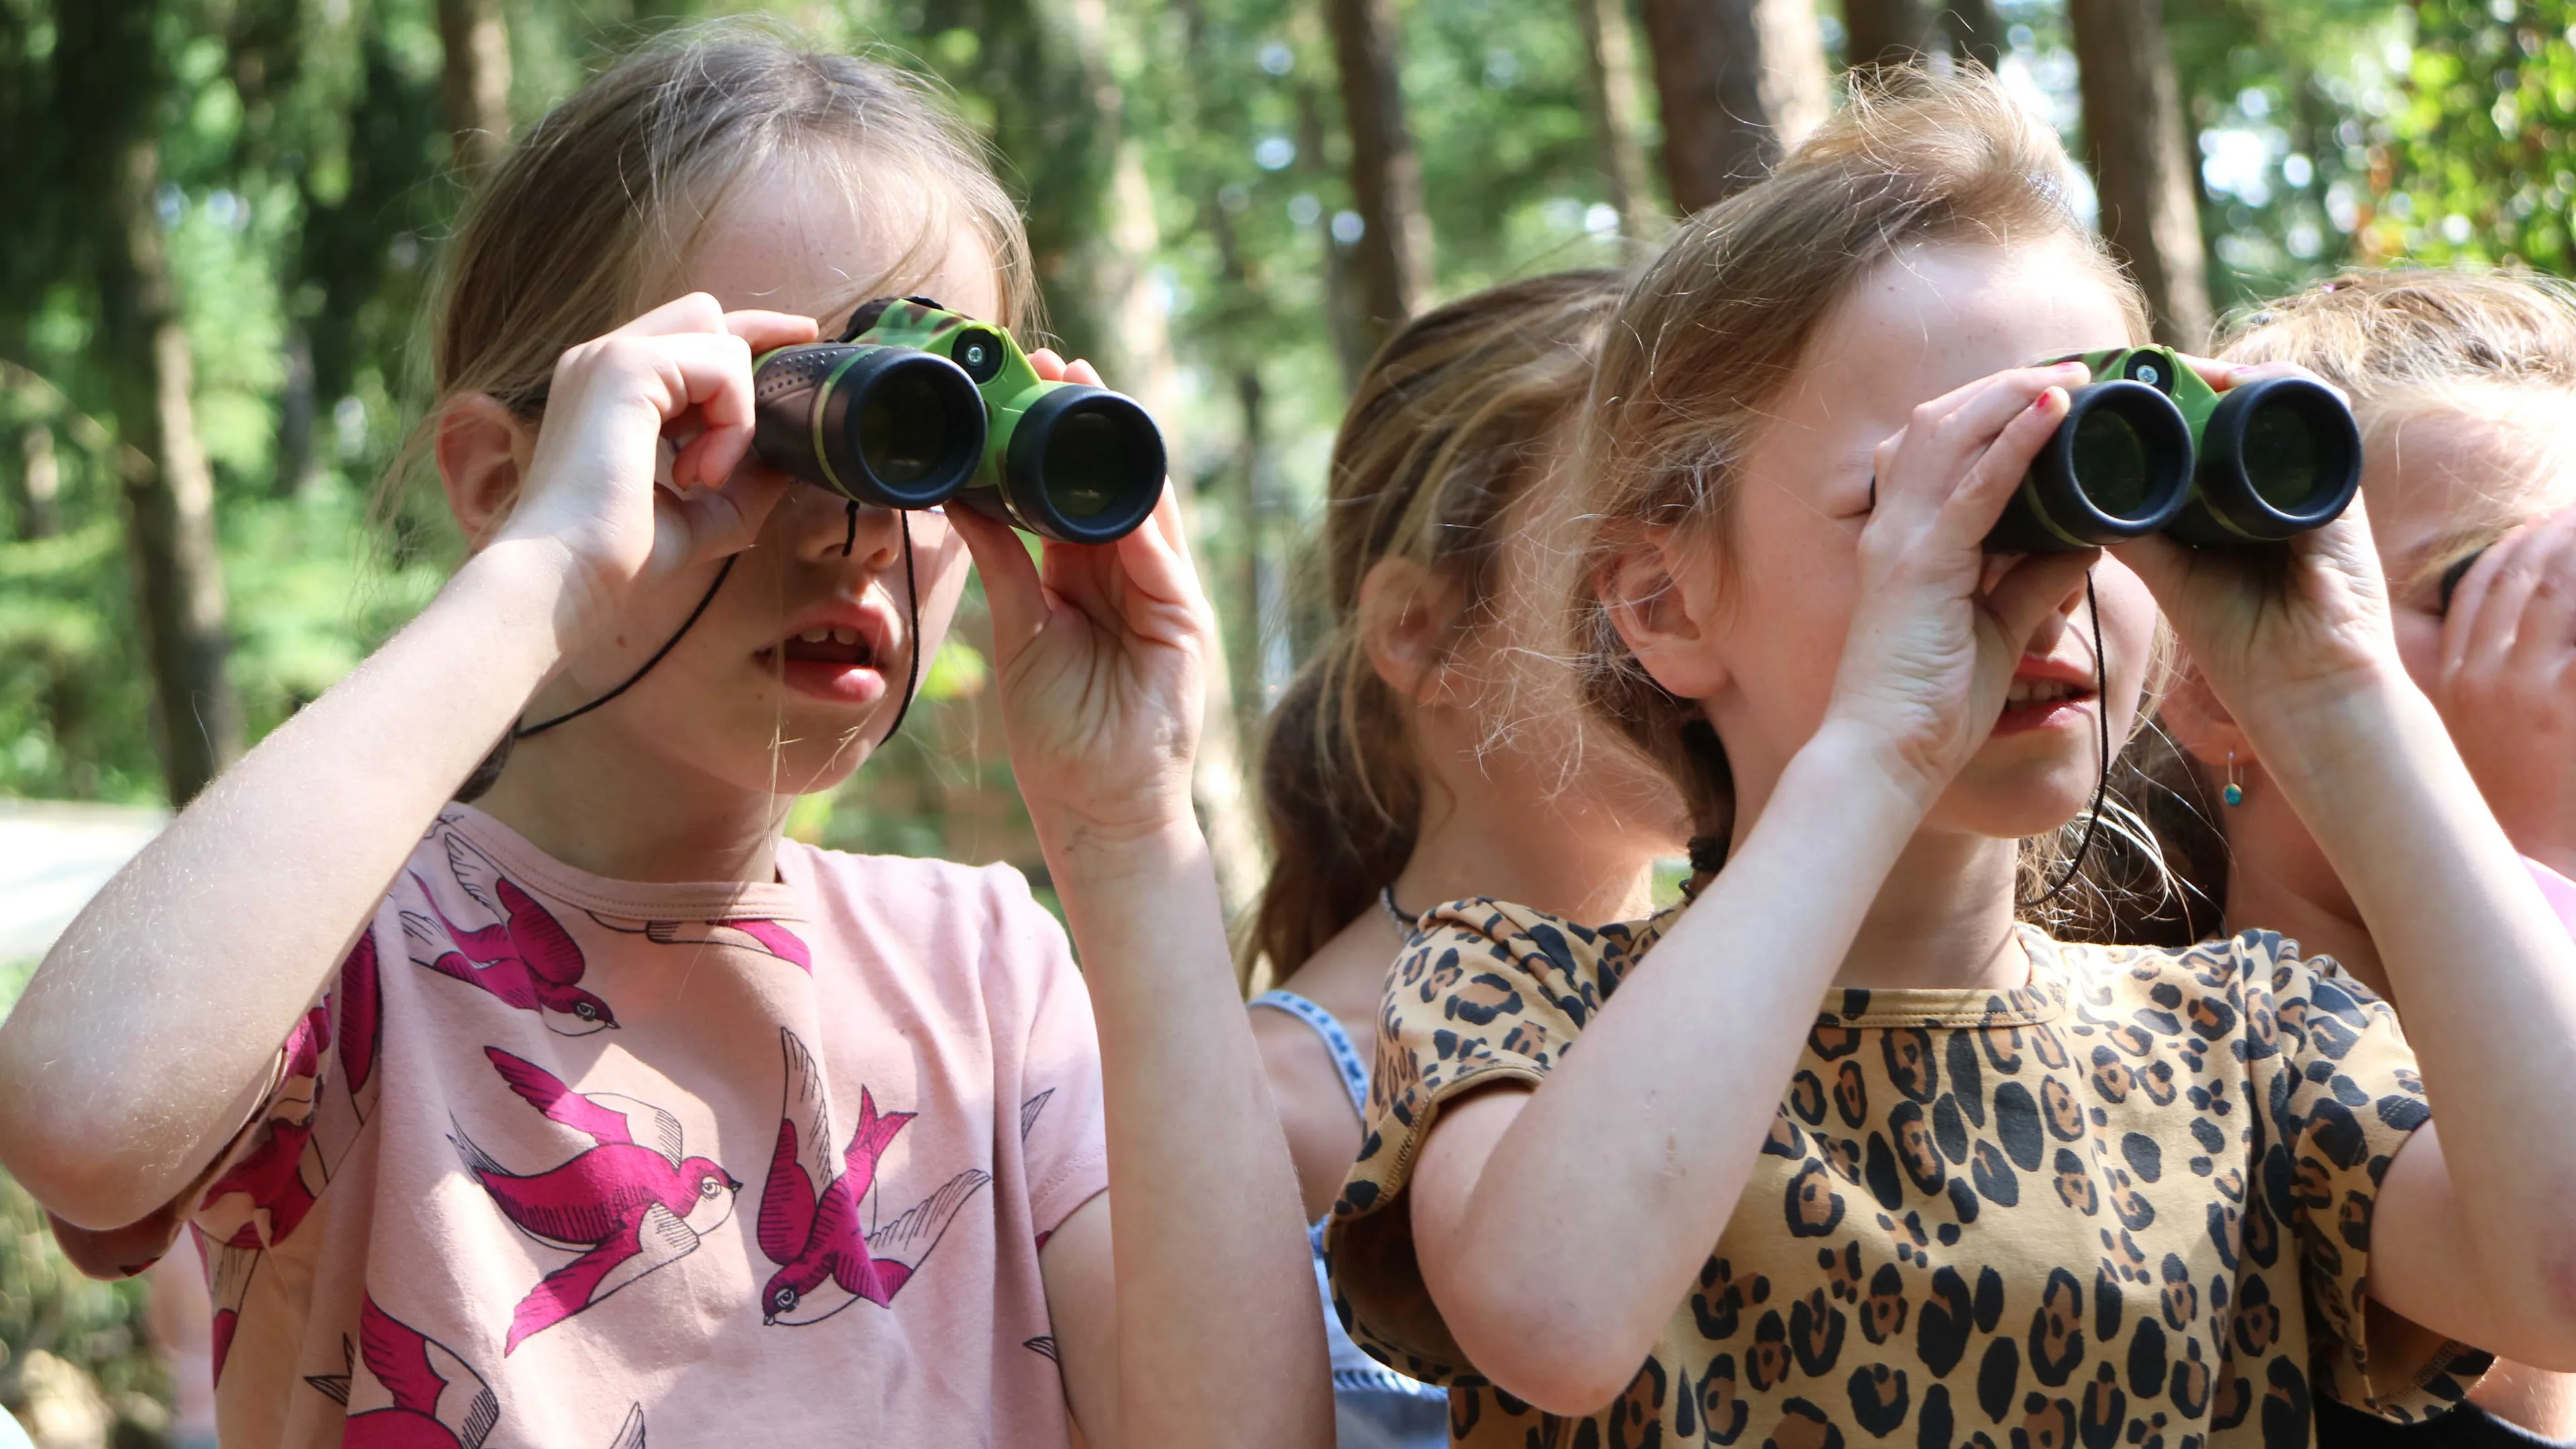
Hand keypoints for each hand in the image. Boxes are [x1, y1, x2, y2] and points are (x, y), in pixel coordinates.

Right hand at [491, 293, 817, 649]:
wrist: (568, 577)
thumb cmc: (621, 557)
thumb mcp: (704, 514)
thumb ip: (746, 480)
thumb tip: (790, 458)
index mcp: (609, 388)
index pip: (687, 334)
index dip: (747, 334)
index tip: (800, 339)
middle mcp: (603, 360)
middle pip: (703, 313)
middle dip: (759, 340)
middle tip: (790, 393)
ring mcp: (609, 356)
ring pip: (719, 339)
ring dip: (736, 414)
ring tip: (706, 477)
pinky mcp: (626, 367)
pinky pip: (721, 367)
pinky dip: (731, 423)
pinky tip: (701, 474)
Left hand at [950, 351, 1210, 848]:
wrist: (1100, 809)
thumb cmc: (1059, 736)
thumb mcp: (1019, 635)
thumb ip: (1004, 567)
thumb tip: (961, 499)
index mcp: (1085, 576)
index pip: (1069, 490)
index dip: (1048, 438)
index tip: (1021, 384)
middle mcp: (1127, 574)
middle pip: (1109, 480)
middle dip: (1085, 419)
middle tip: (1049, 361)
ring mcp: (1161, 592)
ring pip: (1141, 501)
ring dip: (1114, 445)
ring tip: (1081, 388)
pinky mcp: (1184, 619)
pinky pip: (1161, 553)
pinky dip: (1138, 512)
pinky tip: (1111, 471)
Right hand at [1826, 361, 2104, 801]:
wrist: (1886, 758)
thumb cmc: (1933, 706)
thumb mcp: (2000, 630)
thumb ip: (2035, 582)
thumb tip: (2087, 543)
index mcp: (1904, 540)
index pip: (1940, 449)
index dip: (1991, 411)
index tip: (2050, 395)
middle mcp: (1893, 527)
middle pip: (1940, 422)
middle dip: (2004, 387)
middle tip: (2073, 372)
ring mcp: (1901, 540)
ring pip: (1950, 434)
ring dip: (2013, 396)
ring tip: (2072, 376)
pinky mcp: (1922, 565)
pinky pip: (1974, 485)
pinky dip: (2015, 441)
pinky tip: (2054, 411)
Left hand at [2113, 359, 2397, 734]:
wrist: (2309, 690)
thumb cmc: (2243, 646)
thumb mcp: (2172, 576)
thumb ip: (2135, 531)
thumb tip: (2074, 491)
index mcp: (2229, 504)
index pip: (2195, 435)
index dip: (2159, 408)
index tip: (2111, 389)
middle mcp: (2269, 483)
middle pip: (2229, 410)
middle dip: (2185, 381)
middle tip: (2135, 364)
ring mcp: (2307, 478)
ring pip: (2269, 401)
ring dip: (2224, 375)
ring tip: (2173, 366)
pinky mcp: (2338, 483)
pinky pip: (2315, 413)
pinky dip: (2277, 387)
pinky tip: (2234, 379)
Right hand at [2432, 505, 2575, 874]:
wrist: (2535, 869)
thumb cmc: (2512, 812)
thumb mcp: (2470, 746)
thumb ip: (2478, 692)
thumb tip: (2488, 655)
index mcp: (2455, 683)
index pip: (2477, 590)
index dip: (2515, 547)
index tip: (2544, 524)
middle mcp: (2486, 677)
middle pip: (2520, 575)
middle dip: (2560, 534)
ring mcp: (2532, 689)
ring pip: (2560, 588)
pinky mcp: (2570, 704)